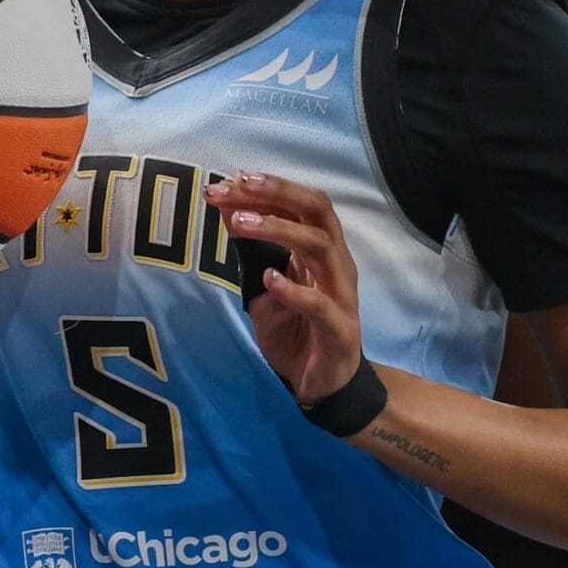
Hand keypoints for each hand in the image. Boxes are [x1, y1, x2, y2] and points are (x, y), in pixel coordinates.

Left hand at [206, 171, 362, 403]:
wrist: (323, 385)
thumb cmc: (296, 330)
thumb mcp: (265, 285)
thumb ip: (252, 251)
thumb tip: (225, 207)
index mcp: (321, 250)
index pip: (300, 204)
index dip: (266, 188)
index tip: (226, 182)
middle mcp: (336, 264)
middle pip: (318, 211)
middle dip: (279, 192)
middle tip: (240, 183)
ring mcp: (341, 295)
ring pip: (320, 247)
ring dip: (280, 229)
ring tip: (241, 224)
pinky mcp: (339, 330)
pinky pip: (320, 305)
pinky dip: (294, 290)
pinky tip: (269, 279)